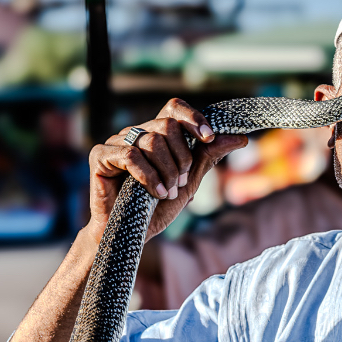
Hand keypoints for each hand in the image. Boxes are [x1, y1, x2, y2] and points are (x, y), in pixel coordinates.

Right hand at [87, 99, 246, 240]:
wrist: (132, 233)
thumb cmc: (158, 207)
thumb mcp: (190, 180)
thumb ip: (209, 155)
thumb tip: (241, 137)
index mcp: (156, 135)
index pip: (174, 108)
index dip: (193, 118)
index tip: (208, 137)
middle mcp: (136, 134)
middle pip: (167, 126)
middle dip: (182, 157)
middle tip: (181, 182)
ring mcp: (116, 142)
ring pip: (151, 140)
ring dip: (167, 171)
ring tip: (167, 192)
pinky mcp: (100, 156)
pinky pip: (130, 155)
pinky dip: (148, 176)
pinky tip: (156, 192)